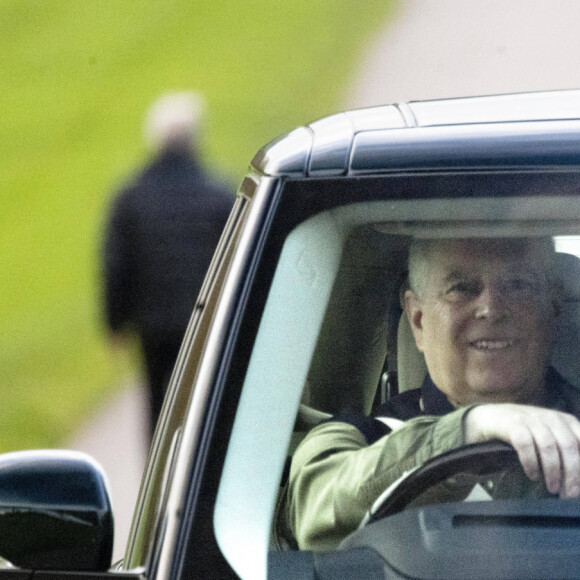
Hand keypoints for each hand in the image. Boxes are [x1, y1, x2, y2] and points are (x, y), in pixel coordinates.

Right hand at [464, 404, 579, 498]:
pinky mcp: (512, 424)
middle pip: (568, 446)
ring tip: (552, 488)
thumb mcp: (550, 435)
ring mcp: (530, 419)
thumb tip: (578, 478)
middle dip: (572, 474)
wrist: (491, 417)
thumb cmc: (525, 432)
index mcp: (564, 420)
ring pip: (548, 446)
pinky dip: (531, 462)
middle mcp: (549, 417)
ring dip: (552, 471)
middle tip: (569, 494)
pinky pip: (525, 444)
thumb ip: (566, 449)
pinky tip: (532, 475)